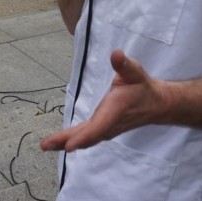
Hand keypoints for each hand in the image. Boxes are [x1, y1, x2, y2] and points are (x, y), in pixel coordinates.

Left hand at [40, 50, 165, 151]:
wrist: (156, 104)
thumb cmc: (142, 86)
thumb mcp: (135, 72)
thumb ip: (124, 65)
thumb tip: (116, 55)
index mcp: (116, 110)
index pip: (99, 126)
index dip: (84, 136)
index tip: (69, 145)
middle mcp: (110, 123)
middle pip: (87, 136)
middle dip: (66, 140)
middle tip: (45, 145)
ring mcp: (106, 128)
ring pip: (85, 138)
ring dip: (65, 141)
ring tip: (46, 145)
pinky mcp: (103, 128)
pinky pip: (86, 136)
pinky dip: (72, 139)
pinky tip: (58, 143)